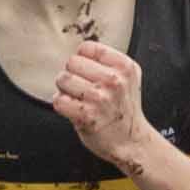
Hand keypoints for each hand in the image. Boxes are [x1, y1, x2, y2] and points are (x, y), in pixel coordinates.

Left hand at [53, 41, 153, 166]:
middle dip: (72, 74)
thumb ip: (108, 62)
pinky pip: (59, 100)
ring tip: (78, 99)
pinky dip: (61, 105)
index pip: (87, 47)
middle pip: (72, 62)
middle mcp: (114, 80)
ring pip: (63, 79)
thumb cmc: (123, 110)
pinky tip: (73, 109)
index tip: (88, 73)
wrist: (130, 141)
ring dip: (64, 90)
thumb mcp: (127, 78)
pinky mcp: (86, 115)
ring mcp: (100, 98)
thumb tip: (79, 52)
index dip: (82, 60)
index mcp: (124, 66)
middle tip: (81, 88)